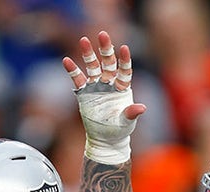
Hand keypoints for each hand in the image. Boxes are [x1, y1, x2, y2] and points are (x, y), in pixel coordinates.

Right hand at [62, 31, 145, 163]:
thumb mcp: (127, 121)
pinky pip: (77, 79)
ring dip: (88, 54)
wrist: (105, 139)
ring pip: (92, 67)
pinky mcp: (84, 93)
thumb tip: (142, 108)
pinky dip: (72, 70)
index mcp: (122, 88)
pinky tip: (66, 60)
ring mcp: (96, 86)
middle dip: (105, 49)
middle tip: (103, 34)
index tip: (124, 47)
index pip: (124, 70)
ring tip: (84, 40)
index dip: (124, 59)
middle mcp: (109, 83)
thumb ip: (132, 113)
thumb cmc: (120, 129)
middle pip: (108, 62)